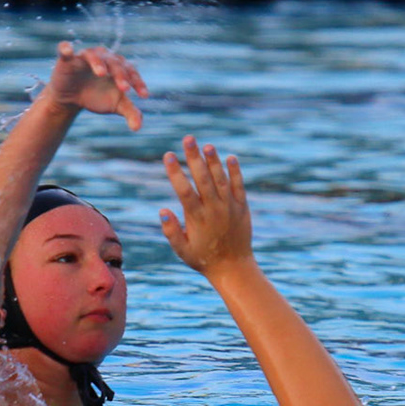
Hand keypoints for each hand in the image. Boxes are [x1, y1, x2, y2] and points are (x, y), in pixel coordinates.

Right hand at [45, 42, 146, 129]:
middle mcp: (103, 57)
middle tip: (124, 90)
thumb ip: (130, 113)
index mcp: (118, 66)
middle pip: (115, 63)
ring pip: (93, 56)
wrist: (72, 100)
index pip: (131, 71)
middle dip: (121, 75)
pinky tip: (67, 50)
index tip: (143, 96)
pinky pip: (65, 51)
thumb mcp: (115, 105)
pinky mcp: (67, 59)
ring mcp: (84, 57)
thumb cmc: (97, 97)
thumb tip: (138, 128)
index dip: (138, 82)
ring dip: (98, 63)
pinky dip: (66, 49)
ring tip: (102, 74)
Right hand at [160, 135, 253, 277]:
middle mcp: (214, 210)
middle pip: (203, 179)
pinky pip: (239, 186)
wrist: (234, 267)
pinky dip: (235, 172)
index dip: (176, 172)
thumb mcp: (182, 250)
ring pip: (221, 180)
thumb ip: (171, 231)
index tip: (168, 155)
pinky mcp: (242, 207)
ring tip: (207, 145)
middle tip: (188, 138)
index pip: (184, 191)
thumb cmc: (203, 259)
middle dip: (194, 158)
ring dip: (214, 161)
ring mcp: (230, 207)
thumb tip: (162, 210)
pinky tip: (230, 157)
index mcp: (197, 219)